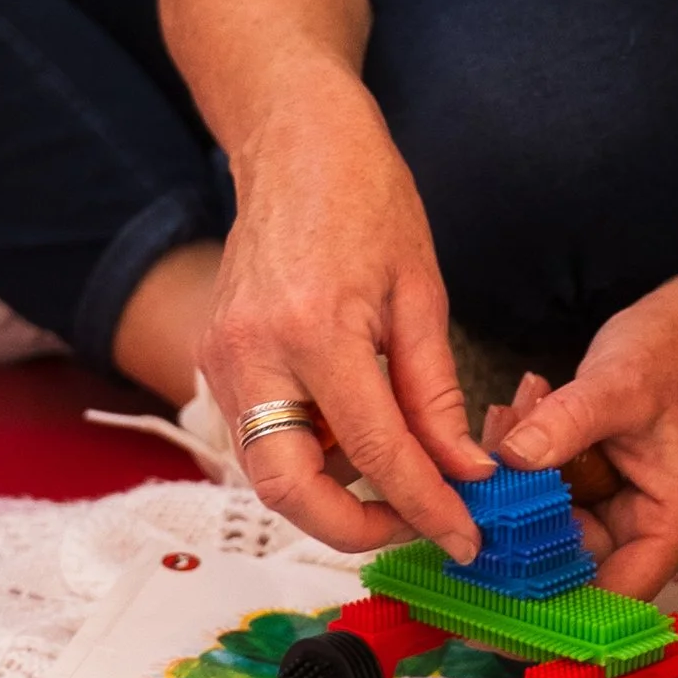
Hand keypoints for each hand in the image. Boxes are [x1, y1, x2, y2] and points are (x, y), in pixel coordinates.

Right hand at [198, 66, 489, 562]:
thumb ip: (435, 393)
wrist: (294, 142)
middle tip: (418, 524)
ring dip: (330, 495)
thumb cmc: (366, 198)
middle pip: (289, 490)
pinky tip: (354, 438)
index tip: (464, 534)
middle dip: (355, 529)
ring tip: (397, 479)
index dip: (424, 504)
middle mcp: (253, 354)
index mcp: (315, 330)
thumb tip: (463, 469)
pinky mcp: (212, 360)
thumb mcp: (421, 292)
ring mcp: (221, 359)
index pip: (374, 451)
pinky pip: (257, 438)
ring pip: (266, 473)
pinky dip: (307, 457)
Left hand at [487, 273, 677, 597]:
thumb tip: (510, 460)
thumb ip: (565, 422)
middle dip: (519, 520)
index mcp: (675, 527)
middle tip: (488, 459)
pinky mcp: (607, 501)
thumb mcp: (617, 383)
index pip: (606, 600)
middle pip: (568, 566)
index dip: (546, 608)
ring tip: (510, 418)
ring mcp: (629, 520)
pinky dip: (531, 469)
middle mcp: (656, 537)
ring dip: (520, 485)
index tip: (484, 595)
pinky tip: (521, 418)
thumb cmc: (674, 356)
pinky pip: (554, 504)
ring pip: (552, 532)